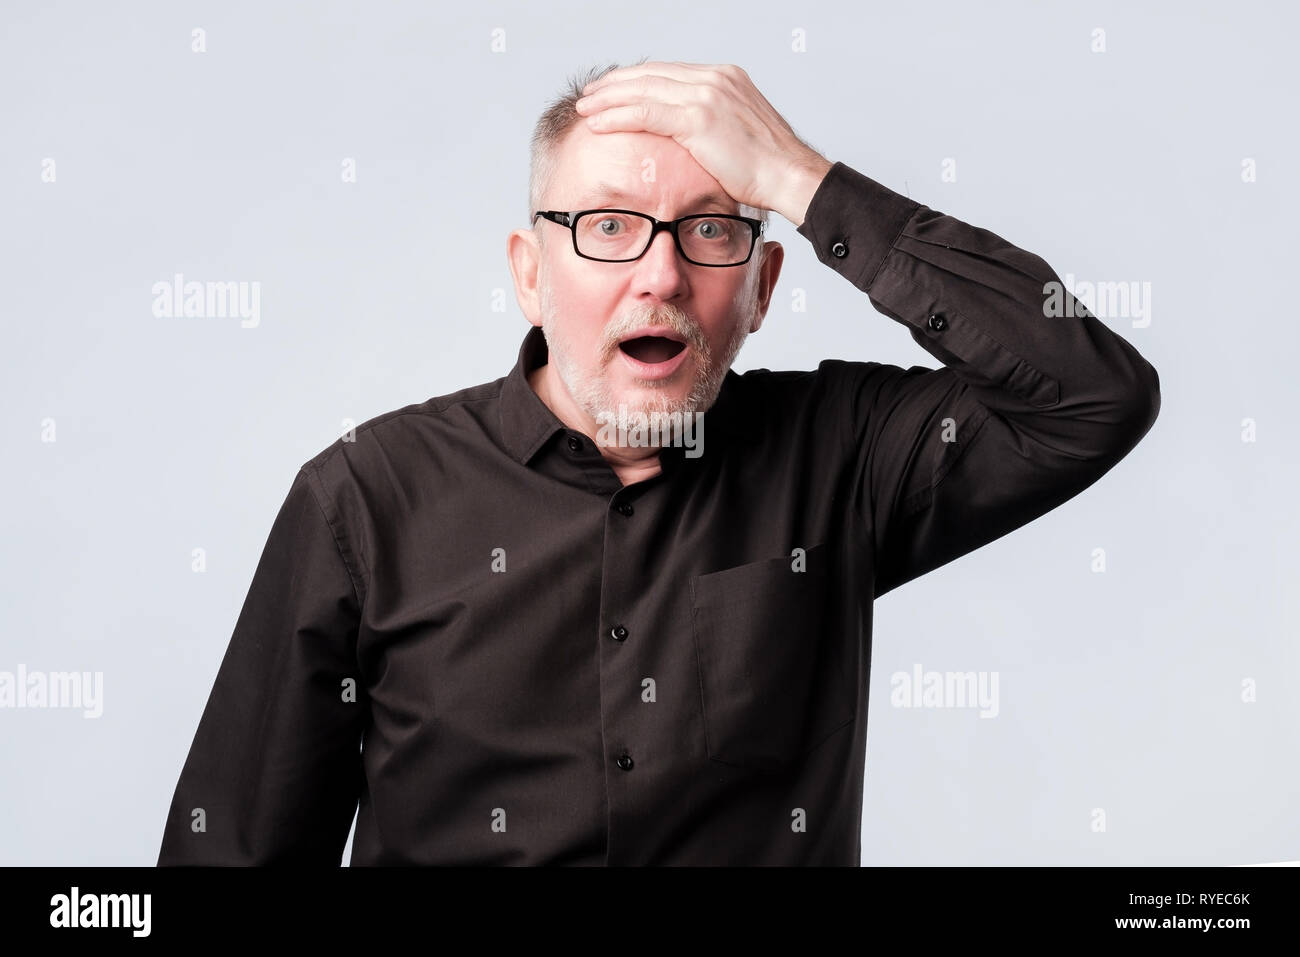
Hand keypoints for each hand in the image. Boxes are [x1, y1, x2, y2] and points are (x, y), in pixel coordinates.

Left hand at [574, 62, 831, 226]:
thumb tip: (692, 137)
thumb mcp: (739, 135)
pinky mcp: (698, 118)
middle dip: (616, 84)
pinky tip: (597, 123)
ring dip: (608, 99)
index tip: (613, 90)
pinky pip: (646, 113)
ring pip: (643, 90)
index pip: (668, 72)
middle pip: (651, 74)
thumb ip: (713, 126)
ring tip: (585, 108)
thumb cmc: (769, 168)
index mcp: (725, 78)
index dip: (637, 80)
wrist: (789, 176)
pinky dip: (617, 117)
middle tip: (589, 95)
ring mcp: (706, 95)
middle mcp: (714, 79)